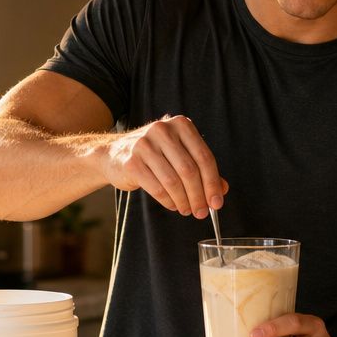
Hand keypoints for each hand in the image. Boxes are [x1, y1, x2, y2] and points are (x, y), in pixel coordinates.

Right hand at [102, 115, 226, 217]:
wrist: (115, 154)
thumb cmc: (155, 156)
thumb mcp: (180, 155)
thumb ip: (202, 169)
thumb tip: (222, 190)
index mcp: (181, 124)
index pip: (204, 157)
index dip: (212, 183)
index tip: (216, 203)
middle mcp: (163, 130)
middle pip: (189, 170)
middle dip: (198, 196)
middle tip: (202, 212)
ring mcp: (144, 144)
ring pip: (173, 181)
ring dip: (184, 201)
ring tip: (187, 210)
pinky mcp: (131, 162)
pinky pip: (157, 188)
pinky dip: (168, 201)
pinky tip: (173, 205)